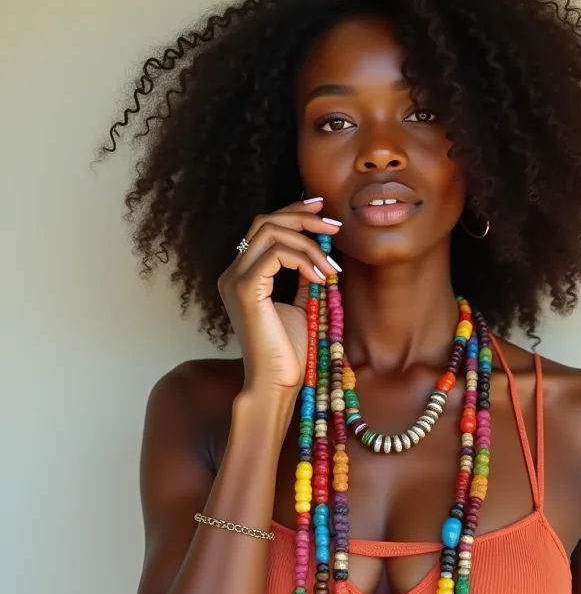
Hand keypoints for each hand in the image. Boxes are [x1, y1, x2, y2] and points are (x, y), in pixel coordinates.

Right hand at [217, 199, 341, 392]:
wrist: (277, 382)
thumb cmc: (289, 351)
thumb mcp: (302, 304)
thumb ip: (305, 276)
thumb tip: (323, 251)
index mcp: (244, 274)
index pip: (265, 227)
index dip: (294, 212)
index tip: (323, 211)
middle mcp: (233, 273)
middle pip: (266, 221)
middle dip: (304, 218)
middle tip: (334, 227)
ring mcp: (235, 280)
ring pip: (271, 232)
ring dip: (309, 242)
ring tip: (331, 266)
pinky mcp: (245, 290)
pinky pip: (276, 254)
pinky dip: (303, 259)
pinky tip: (320, 276)